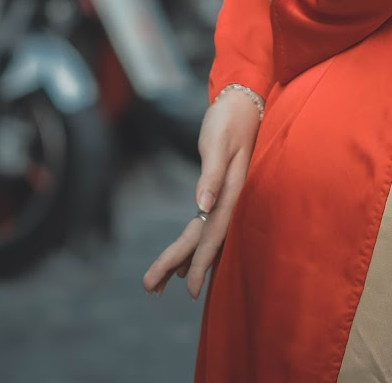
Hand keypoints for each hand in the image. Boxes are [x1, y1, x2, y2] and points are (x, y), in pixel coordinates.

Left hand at [141, 87, 261, 300]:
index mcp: (232, 191)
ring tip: (156, 283)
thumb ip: (212, 175)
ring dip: (181, 259)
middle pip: (203, 239)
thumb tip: (203, 206)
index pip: (213, 233)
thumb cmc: (229, 120)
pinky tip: (183, 257)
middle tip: (149, 289)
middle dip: (178, 264)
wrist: (242, 102)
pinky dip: (191, 243)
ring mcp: (226, 197)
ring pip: (202, 235)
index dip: (201, 261)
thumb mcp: (218, 143)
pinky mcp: (220, 192)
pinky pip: (205, 224)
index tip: (188, 289)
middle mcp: (230, 200)